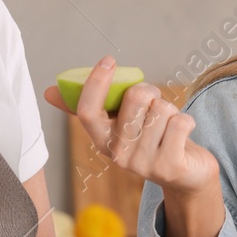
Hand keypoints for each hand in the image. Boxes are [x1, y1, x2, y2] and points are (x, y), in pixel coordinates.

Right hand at [43, 56, 218, 194]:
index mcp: (102, 140)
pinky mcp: (170, 167)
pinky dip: (186, 121)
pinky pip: (180, 122)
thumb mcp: (119, 124)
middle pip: (135, 97)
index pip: (87, 111)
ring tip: (168, 127)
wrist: (186, 176)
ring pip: (162, 107)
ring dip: (171, 110)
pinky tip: (182, 134)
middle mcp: (118, 155)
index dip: (96, 82)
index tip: (109, 60)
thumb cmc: (151, 141)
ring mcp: (144, 163)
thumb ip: (89, 107)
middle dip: (152, 92)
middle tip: (155, 107)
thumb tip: (50, 92)